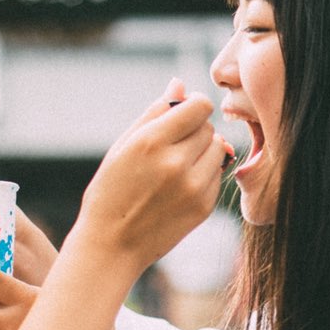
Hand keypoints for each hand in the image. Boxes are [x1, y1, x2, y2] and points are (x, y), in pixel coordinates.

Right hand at [73, 82, 221, 269]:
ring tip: (177, 166)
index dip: (193, 107)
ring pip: (219, 149)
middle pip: (209, 127)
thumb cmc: (111, 191)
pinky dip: (204, 175)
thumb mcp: (123, 146)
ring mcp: (193, 187)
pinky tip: (180, 186)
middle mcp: (176, 163)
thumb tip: (180, 84)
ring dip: (203, 152)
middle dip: (194, 131)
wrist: (112, 245)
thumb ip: (154, 113)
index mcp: (152, 141)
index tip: (182, 116)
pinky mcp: (204, 206)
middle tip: (171, 147)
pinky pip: (217, 175)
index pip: (199, 106)